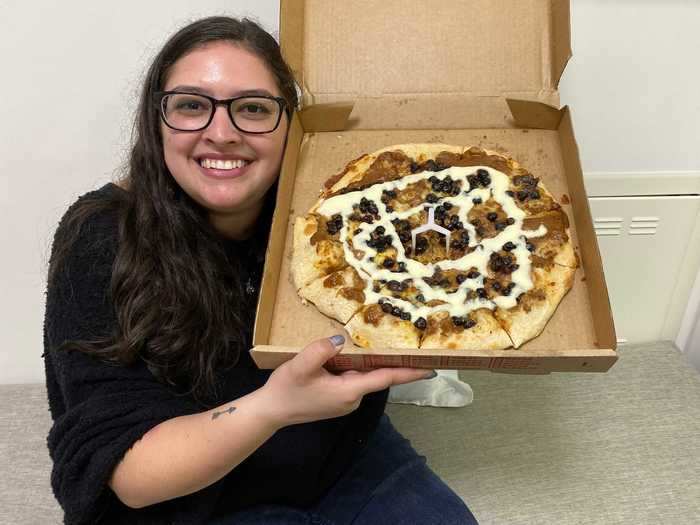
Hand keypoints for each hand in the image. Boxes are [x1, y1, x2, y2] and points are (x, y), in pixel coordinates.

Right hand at [258, 335, 433, 426]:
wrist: (271, 411)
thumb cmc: (286, 389)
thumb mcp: (300, 366)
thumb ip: (320, 351)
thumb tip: (339, 341)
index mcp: (349, 391)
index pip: (387, 379)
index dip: (410, 372)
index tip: (432, 367)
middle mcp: (353, 398)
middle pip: (379, 376)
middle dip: (395, 362)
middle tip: (412, 343)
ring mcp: (346, 400)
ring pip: (365, 377)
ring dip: (375, 363)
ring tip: (387, 343)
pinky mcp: (338, 398)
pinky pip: (355, 380)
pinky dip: (360, 367)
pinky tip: (356, 354)